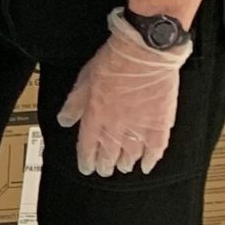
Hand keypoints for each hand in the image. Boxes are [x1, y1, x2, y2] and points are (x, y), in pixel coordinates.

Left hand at [57, 13, 187, 176]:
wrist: (145, 53)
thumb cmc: (114, 61)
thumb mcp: (84, 79)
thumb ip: (74, 103)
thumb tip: (65, 121)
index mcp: (96, 118)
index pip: (88, 147)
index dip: (86, 160)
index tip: (86, 168)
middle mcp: (116, 128)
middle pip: (109, 154)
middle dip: (105, 165)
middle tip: (104, 170)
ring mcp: (139, 128)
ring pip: (130, 155)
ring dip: (125, 163)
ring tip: (123, 167)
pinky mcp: (160, 125)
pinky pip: (155, 149)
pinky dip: (150, 160)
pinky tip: (146, 166)